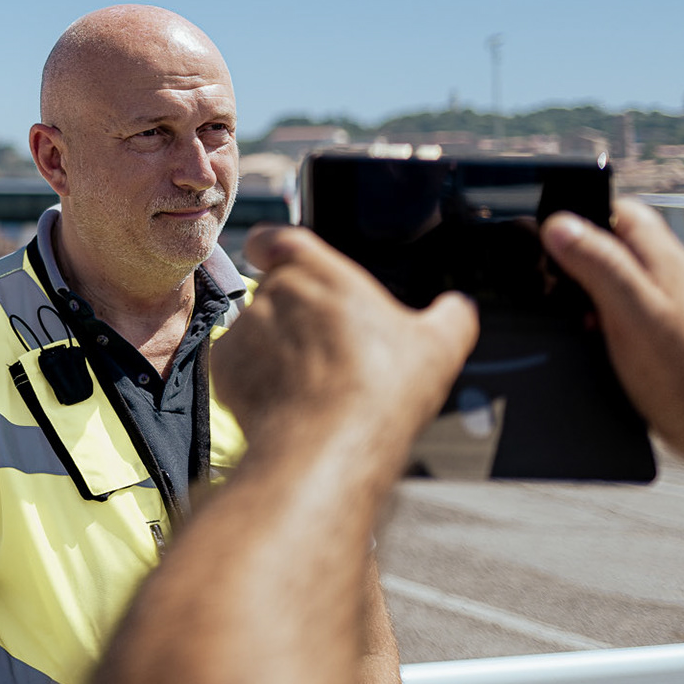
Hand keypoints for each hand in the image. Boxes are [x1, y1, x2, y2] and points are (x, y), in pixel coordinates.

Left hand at [223, 226, 477, 471]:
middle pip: (276, 290)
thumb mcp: (439, 347)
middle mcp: (272, 291)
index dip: (273, 247)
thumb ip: (452, 315)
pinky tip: (290, 399)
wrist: (329, 446)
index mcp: (316, 270)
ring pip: (258, 329)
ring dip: (276, 347)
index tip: (281, 261)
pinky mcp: (225, 367)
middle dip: (296, 314)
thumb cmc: (380, 389)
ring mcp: (244, 328)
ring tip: (314, 382)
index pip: (276, 237)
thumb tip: (459, 306)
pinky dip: (256, 377)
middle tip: (328, 348)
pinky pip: (239, 364)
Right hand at [542, 200, 683, 506]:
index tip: (549, 237)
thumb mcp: (630, 312)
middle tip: (556, 283)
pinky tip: (596, 341)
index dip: (579, 216)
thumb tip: (559, 226)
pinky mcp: (663, 336)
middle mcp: (670, 277)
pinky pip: (623, 312)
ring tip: (577, 316)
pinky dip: (602, 321)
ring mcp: (668, 306)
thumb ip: (598, 264)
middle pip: (615, 245)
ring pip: (617, 280)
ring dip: (588, 293)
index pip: (620, 210)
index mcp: (664, 259)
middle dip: (578, 259)